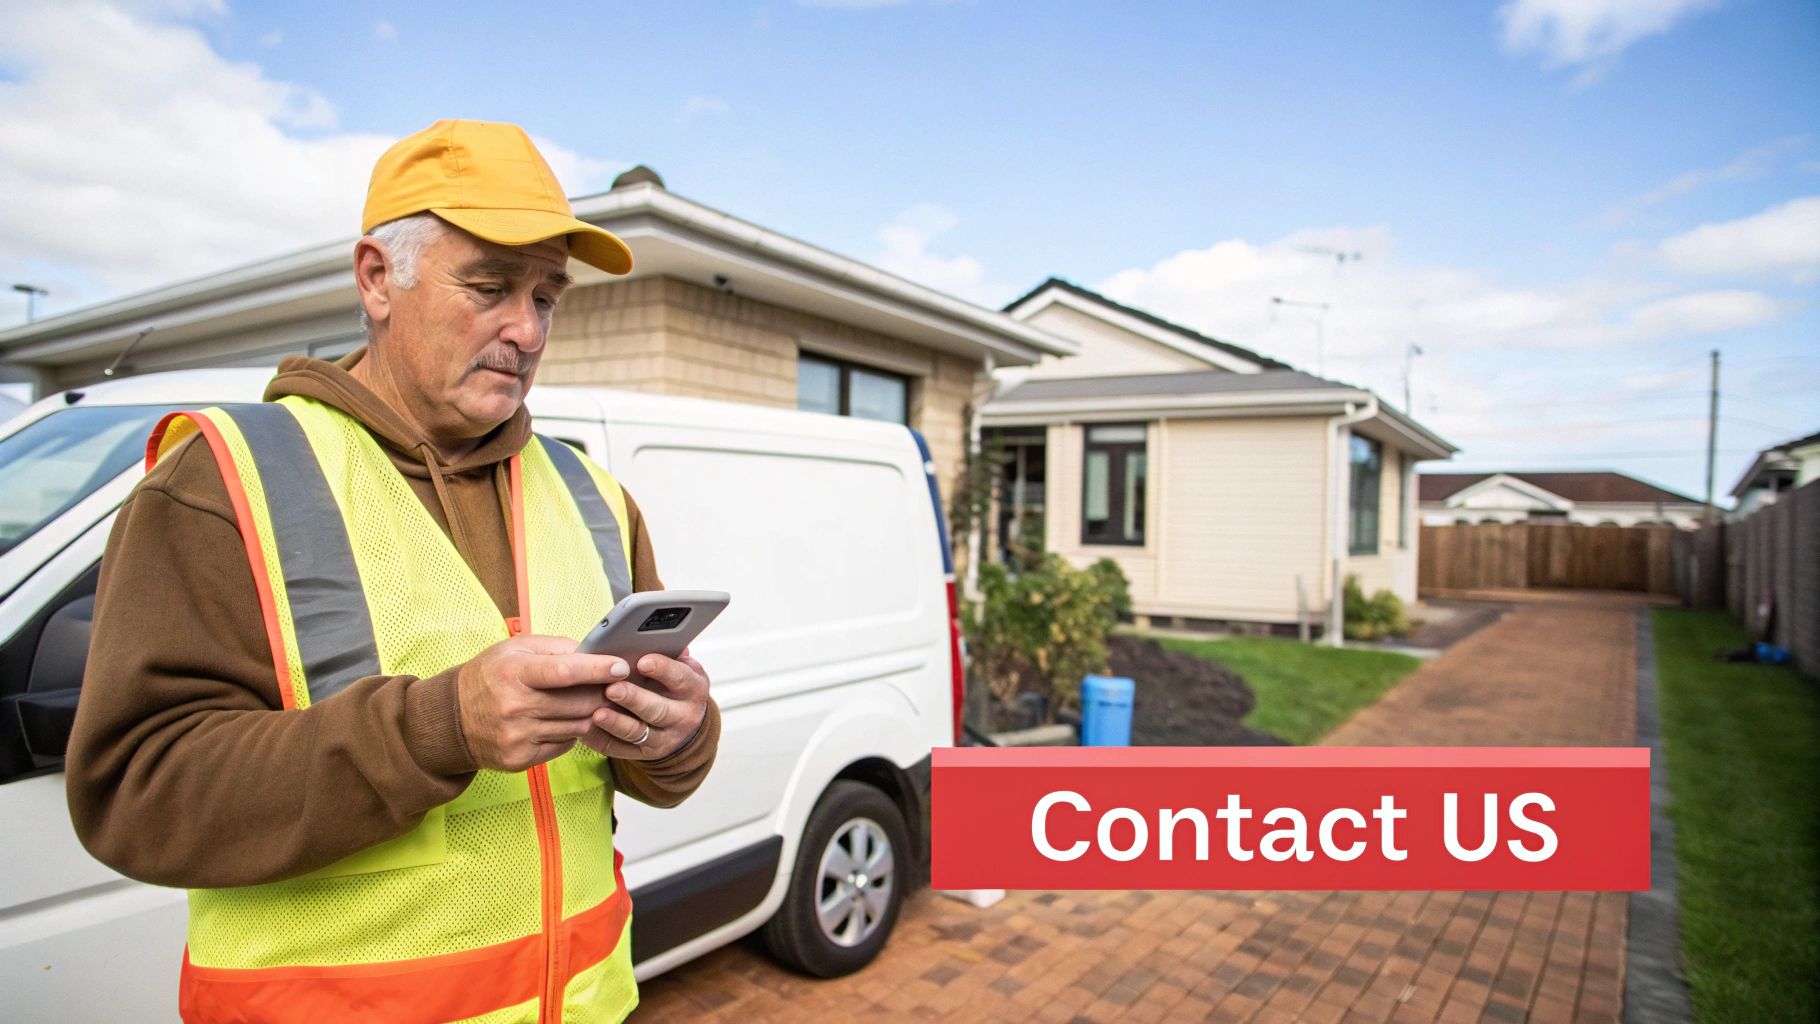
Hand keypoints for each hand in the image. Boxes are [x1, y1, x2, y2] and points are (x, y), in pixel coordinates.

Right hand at [455, 634, 631, 771]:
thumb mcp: (514, 649)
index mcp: (514, 673)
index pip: (565, 672)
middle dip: (601, 693)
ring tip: (585, 702)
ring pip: (576, 726)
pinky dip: (570, 732)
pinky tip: (561, 720)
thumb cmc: (488, 676)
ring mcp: (517, 736)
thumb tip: (594, 652)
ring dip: (589, 714)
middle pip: (578, 703)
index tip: (622, 666)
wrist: (450, 719)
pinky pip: (564, 745)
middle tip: (612, 686)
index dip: (598, 669)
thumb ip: (556, 647)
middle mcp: (515, 706)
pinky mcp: (519, 759)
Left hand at [581, 647, 709, 760]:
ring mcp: (664, 738)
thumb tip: (662, 636)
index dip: (662, 669)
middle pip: (658, 709)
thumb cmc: (675, 687)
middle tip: (612, 688)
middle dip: (634, 698)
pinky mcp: (643, 754)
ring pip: (638, 733)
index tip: (643, 661)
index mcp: (693, 689)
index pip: (680, 678)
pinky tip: (585, 729)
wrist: (684, 725)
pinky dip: (601, 739)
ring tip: (596, 713)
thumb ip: (671, 654)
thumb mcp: (682, 669)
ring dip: (616, 723)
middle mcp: (682, 716)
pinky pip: (620, 749)